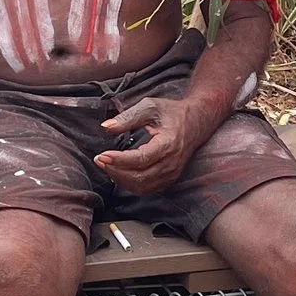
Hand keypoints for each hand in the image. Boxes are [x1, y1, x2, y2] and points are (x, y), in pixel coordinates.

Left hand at [93, 94, 215, 196]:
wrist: (196, 122)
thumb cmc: (172, 113)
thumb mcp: (150, 107)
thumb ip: (128, 117)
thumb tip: (106, 127)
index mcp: (169, 144)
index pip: (141, 159)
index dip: (119, 160)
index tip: (102, 155)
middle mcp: (171, 163)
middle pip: (140, 177)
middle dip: (115, 171)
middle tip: (99, 159)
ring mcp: (171, 174)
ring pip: (141, 187)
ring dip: (120, 179)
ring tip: (106, 165)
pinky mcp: (168, 179)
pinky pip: (146, 189)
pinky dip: (129, 184)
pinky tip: (118, 172)